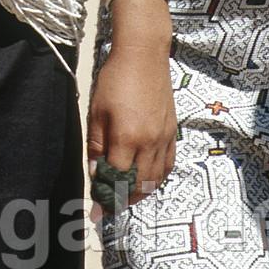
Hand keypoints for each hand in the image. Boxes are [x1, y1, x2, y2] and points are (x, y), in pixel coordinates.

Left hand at [88, 0, 175, 217]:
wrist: (144, 56)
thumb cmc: (115, 79)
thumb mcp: (97, 110)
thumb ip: (96, 143)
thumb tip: (95, 170)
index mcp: (127, 138)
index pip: (116, 178)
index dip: (105, 197)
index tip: (96, 212)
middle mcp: (149, 143)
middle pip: (139, 184)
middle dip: (124, 200)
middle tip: (110, 207)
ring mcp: (164, 139)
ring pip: (156, 178)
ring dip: (141, 192)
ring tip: (126, 197)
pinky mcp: (172, 132)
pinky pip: (167, 165)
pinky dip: (157, 178)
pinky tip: (147, 179)